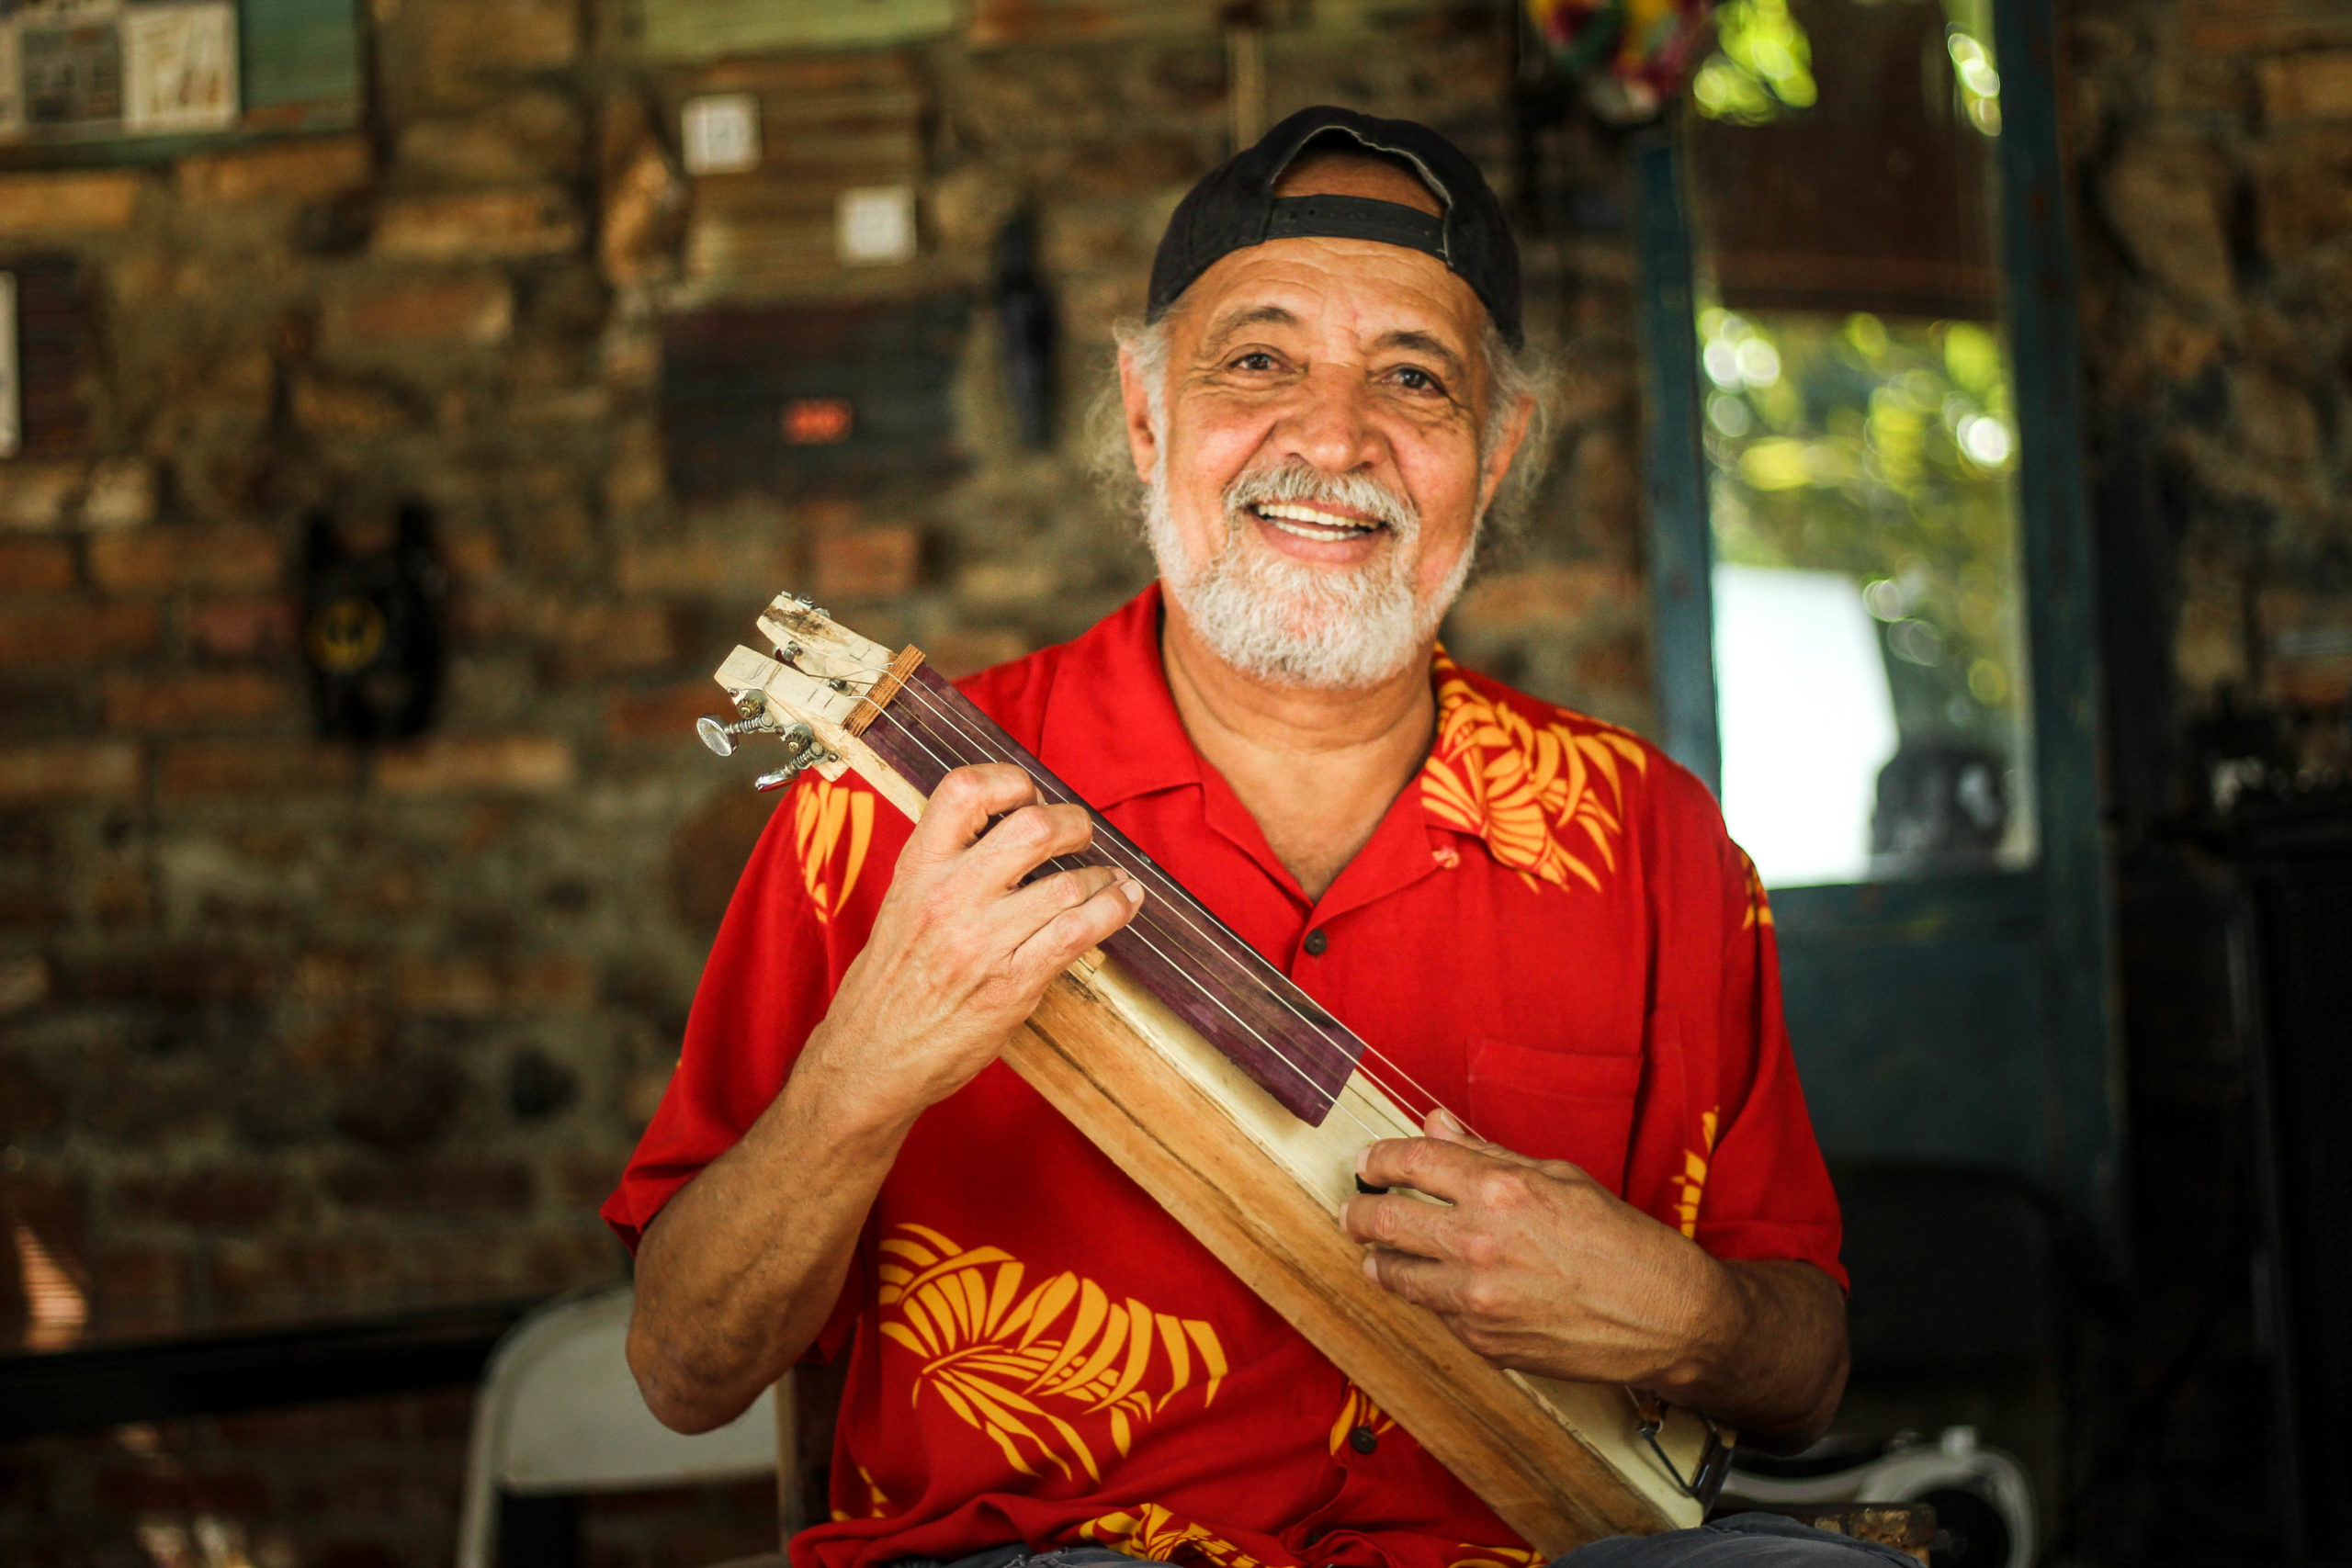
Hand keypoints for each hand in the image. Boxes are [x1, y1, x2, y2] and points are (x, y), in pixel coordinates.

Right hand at [806, 764, 1144, 1130]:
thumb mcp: (902, 905)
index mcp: (918, 870)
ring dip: (1100, 877)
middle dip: (1073, 824)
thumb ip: (946, 864)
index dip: (1008, 781)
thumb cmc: (889, 983)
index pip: (963, 791)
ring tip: (1110, 880)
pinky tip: (1123, 902)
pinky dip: (1112, 911)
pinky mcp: (1010, 985)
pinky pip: (1076, 933)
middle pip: (1032, 828)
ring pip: (1065, 883)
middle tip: (1081, 835)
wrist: (870, 1056)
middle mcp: (949, 897)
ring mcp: (981, 942)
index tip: (1029, 794)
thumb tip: (1005, 827)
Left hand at [1342, 1108, 1729, 1390]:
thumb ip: (1488, 1154)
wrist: (1666, 1318)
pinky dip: (1432, 1297)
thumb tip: (1435, 1124)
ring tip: (1377, 1255)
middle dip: (1360, 1213)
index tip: (1368, 1163)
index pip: (1412, 1161)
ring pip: (1395, 1274)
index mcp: (1500, 1189)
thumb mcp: (1560, 1178)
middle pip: (1384, 1219)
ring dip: (1379, 1260)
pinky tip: (1442, 1288)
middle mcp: (1478, 1241)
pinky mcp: (1482, 1341)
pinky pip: (1435, 1312)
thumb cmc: (1622, 1243)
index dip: (1379, 1160)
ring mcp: (1475, 1297)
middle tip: (1355, 1212)